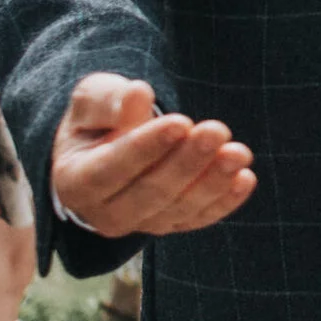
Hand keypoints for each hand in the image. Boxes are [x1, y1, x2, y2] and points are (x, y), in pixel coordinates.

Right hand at [51, 73, 256, 238]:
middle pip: (150, 192)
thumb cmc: (98, 118)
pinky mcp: (169, 225)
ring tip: (239, 153)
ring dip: (212, 182)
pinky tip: (245, 179)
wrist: (106, 146)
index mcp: (75, 181)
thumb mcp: (92, 99)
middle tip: (217, 130)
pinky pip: (197, 218)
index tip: (180, 122)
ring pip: (178, 208)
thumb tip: (138, 95)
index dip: (147, 147)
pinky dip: (223, 202)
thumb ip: (109, 100)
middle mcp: (105, 213)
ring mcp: (140, 224)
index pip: (112, 169)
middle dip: (187, 162)